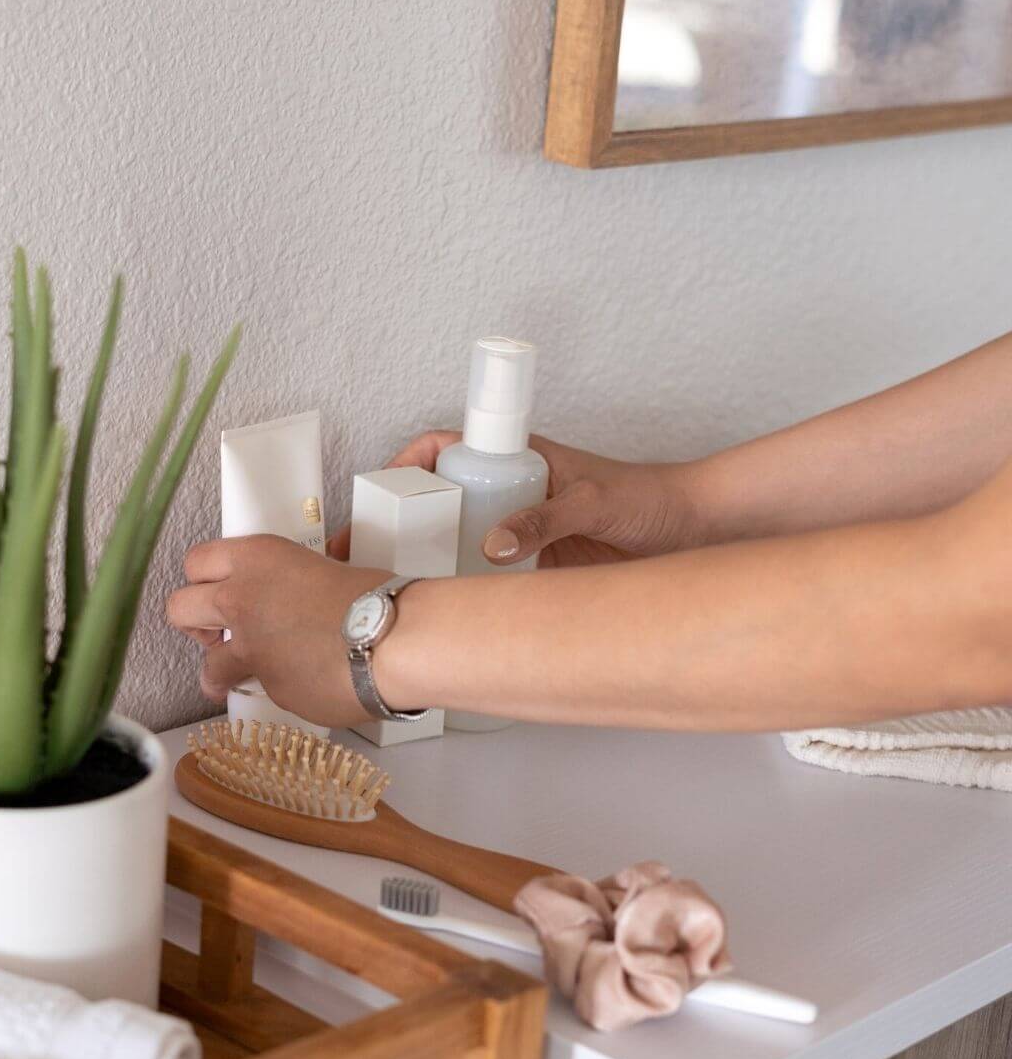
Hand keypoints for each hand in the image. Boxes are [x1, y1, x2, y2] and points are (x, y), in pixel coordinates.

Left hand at [166, 536, 388, 727]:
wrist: (392, 640)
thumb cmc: (375, 598)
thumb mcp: (327, 566)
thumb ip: (297, 580)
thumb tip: (309, 581)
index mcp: (257, 558)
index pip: (198, 560)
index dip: (203, 578)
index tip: (213, 589)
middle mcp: (241, 599)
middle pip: (179, 607)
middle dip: (193, 623)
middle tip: (213, 632)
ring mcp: (249, 648)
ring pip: (207, 666)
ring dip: (219, 672)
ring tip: (239, 675)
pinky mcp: (269, 688)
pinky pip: (261, 690)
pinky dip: (277, 689)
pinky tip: (305, 683)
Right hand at [328, 430, 706, 568]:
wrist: (690, 533)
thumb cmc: (647, 497)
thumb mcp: (592, 501)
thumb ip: (545, 518)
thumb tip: (493, 543)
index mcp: (516, 458)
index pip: (444, 447)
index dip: (405, 463)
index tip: (379, 488)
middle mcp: (508, 492)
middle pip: (437, 500)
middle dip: (399, 520)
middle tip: (367, 549)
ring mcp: (516, 531)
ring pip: (454, 539)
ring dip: (424, 558)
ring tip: (392, 585)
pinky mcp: (529, 568)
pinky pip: (482, 575)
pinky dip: (460, 589)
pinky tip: (444, 611)